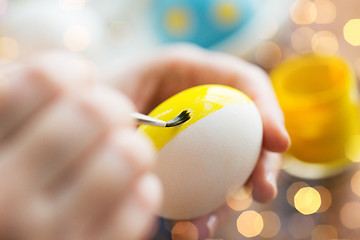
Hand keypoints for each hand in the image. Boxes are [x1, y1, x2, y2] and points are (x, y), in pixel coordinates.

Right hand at [0, 52, 161, 239]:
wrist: (19, 238)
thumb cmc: (11, 181)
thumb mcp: (2, 134)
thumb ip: (22, 98)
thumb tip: (80, 74)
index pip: (43, 80)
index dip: (70, 72)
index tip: (79, 80)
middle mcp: (5, 197)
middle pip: (93, 112)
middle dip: (111, 106)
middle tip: (108, 117)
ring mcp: (47, 234)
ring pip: (126, 156)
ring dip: (133, 147)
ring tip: (121, 152)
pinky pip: (141, 204)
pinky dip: (142, 189)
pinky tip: (127, 190)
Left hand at [109, 44, 289, 238]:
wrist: (82, 121)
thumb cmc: (96, 97)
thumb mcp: (114, 89)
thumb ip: (142, 103)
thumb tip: (164, 140)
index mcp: (191, 74)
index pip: (244, 83)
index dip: (267, 109)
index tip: (277, 142)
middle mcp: (203, 106)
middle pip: (249, 130)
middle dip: (261, 162)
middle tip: (261, 192)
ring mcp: (200, 138)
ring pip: (231, 166)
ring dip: (227, 198)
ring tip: (205, 225)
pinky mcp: (191, 164)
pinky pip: (207, 186)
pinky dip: (203, 209)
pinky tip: (189, 227)